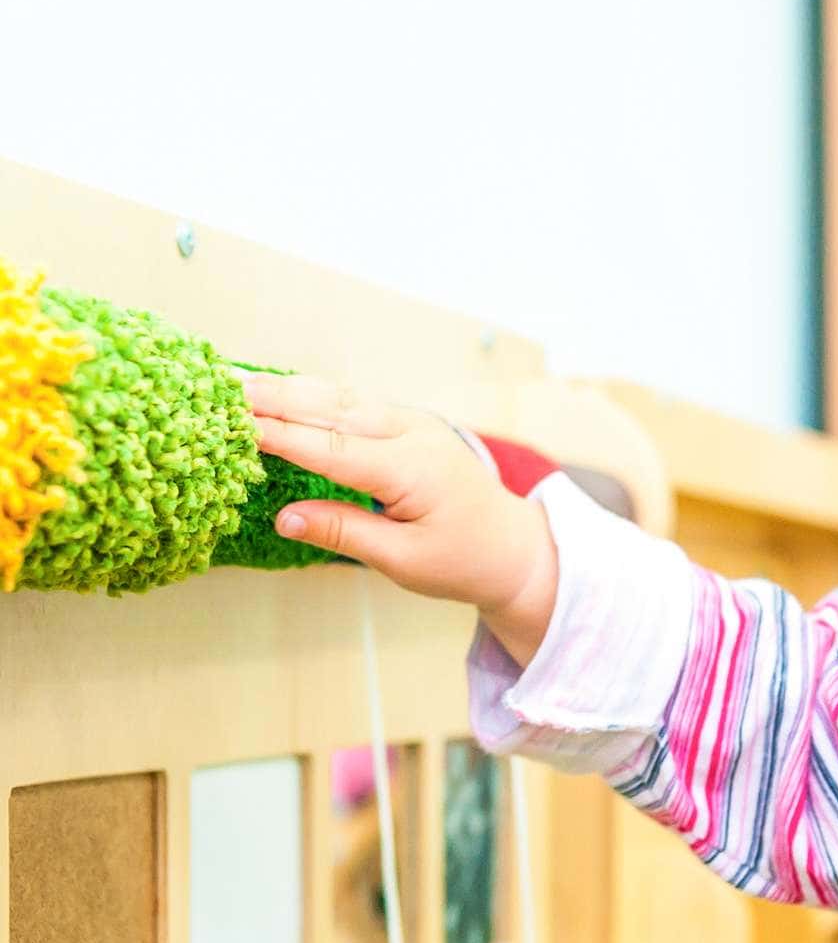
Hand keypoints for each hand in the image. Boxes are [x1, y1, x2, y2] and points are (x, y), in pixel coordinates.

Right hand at [244, 372, 557, 654]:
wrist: (512, 546)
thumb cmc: (461, 559)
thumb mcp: (403, 561)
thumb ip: (344, 533)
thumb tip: (283, 518)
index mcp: (413, 470)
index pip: (333, 448)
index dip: (281, 436)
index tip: (234, 425)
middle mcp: (412, 434)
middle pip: (332, 409)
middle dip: (275, 398)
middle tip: (219, 388)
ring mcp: (412, 423)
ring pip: (342, 397)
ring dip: (289, 388)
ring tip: (236, 381)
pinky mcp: (407, 424)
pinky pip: (354, 401)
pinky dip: (314, 394)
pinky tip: (280, 388)